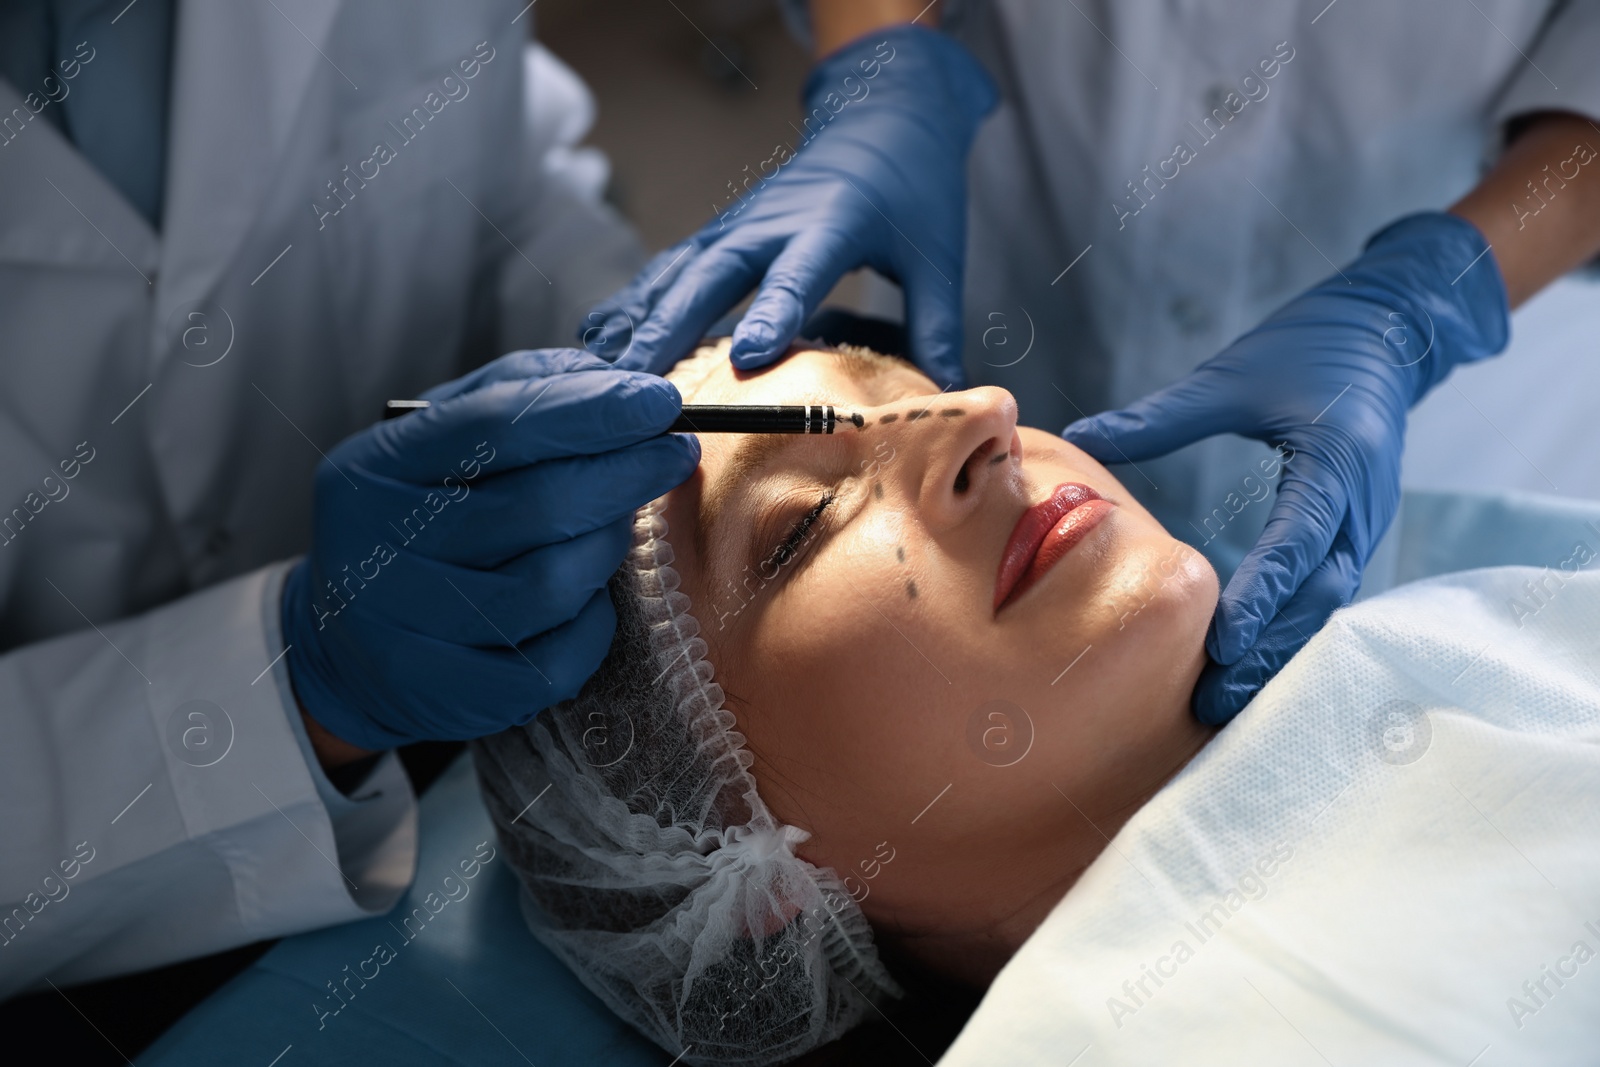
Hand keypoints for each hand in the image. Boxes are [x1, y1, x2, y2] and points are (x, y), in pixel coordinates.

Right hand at [281, 349, 698, 749]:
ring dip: (606, 550)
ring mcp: (404, 626)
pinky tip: (588, 603)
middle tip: (672, 455)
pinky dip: (591, 628)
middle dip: (625, 475)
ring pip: (550, 585)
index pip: (498, 425)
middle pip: (537, 506)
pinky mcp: (440, 693)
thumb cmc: (419, 520)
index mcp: (378, 466)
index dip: (592, 412)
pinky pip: (552, 662)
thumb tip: (616, 378)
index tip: (659, 402)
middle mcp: (377, 545)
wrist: (343, 643)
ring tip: (616, 528)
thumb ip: (520, 394)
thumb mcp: (443, 441)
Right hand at [582, 24, 995, 386]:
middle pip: (712, 273)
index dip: (774, 313)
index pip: (798, 272)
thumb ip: (937, 325)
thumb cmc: (913, 189)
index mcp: (831, 222)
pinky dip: (634, 303)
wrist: (881, 120)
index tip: (752, 357)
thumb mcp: (938, 257)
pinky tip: (600, 339)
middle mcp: (771, 221)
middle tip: (642, 382)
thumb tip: (945, 397)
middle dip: (673, 327)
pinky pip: (669, 269)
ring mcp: (737, 225)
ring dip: (639, 320)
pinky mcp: (720, 233)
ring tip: (602, 372)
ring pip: (677, 272)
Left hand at [1062, 213, 1509, 723]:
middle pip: (1319, 596)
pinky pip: (1328, 592)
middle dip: (1269, 650)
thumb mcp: (1233, 375)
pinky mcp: (1357, 531)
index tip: (1220, 641)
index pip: (1298, 543)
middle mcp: (1363, 504)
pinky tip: (1253, 665)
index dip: (1262, 596)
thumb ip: (1162, 416)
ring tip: (1226, 698)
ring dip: (1281, 653)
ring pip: (1328, 605)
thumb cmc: (1309, 345)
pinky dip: (1293, 631)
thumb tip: (1082, 436)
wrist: (1389, 331)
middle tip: (1214, 700)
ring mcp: (1366, 522)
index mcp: (1337, 463)